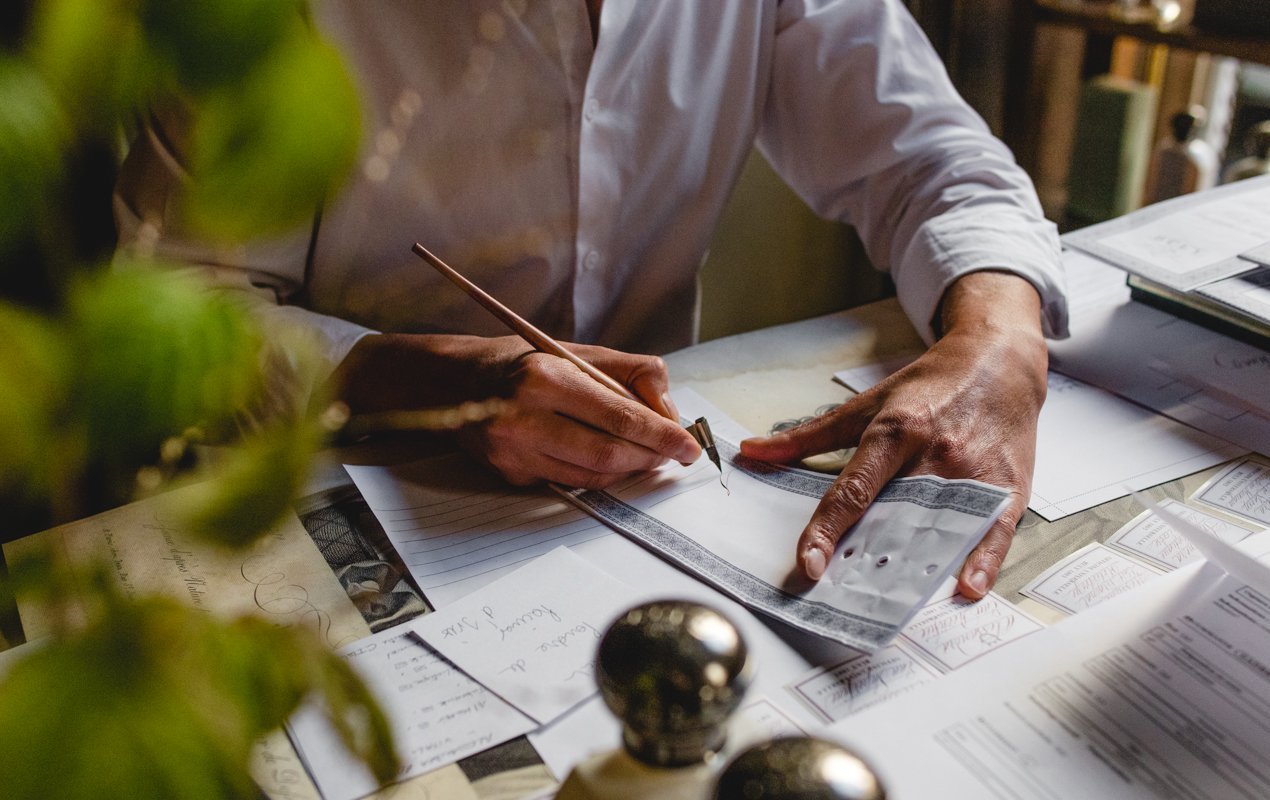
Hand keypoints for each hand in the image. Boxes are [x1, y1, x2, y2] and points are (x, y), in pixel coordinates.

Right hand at [331, 333, 699, 488]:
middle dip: (649, 459)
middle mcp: (525, 417)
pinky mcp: (509, 474)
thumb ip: (631, 374)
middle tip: (673, 456)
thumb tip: (669, 413)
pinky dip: (596, 474)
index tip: (687, 445)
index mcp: (545, 378)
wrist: (455, 382)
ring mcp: (514, 452)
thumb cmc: (523, 361)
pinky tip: (607, 459)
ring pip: (591, 476)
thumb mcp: (578, 351)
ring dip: (628, 470)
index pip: (619, 416)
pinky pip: (568, 480)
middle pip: (607, 455)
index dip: (660, 435)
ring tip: (648, 457)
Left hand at [739, 272, 1047, 598]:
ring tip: (890, 601)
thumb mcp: (865, 402)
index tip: (809, 564)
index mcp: (895, 431)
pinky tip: (965, 586)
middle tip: (840, 594)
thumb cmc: (929, 387)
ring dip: (916, 566)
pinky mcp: (1007, 488)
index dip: (828, 529)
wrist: (999, 363)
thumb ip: (808, 435)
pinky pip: (994, 530)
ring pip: (941, 528)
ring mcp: (974, 473)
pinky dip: (982, 560)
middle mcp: (934, 454)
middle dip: (868, 555)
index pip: (854, 489)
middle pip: (896, 515)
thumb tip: (752, 450)